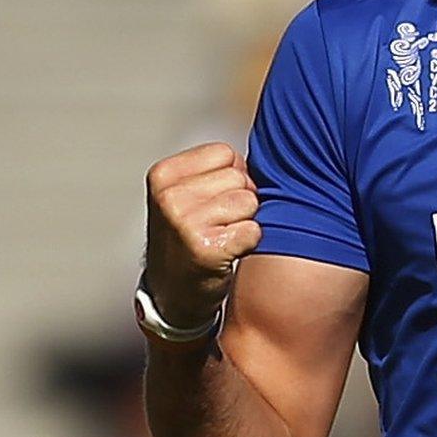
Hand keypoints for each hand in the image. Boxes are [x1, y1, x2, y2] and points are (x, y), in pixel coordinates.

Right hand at [144, 142, 261, 328]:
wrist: (173, 294)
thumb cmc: (192, 235)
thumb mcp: (188, 194)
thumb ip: (216, 168)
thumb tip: (273, 142)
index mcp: (163, 175)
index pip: (226, 153)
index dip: (231, 177)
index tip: (212, 202)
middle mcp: (169, 197)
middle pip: (240, 177)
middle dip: (240, 200)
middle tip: (218, 225)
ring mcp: (184, 223)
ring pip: (249, 202)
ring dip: (245, 222)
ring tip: (221, 238)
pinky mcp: (206, 250)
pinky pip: (253, 230)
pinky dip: (248, 243)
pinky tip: (227, 254)